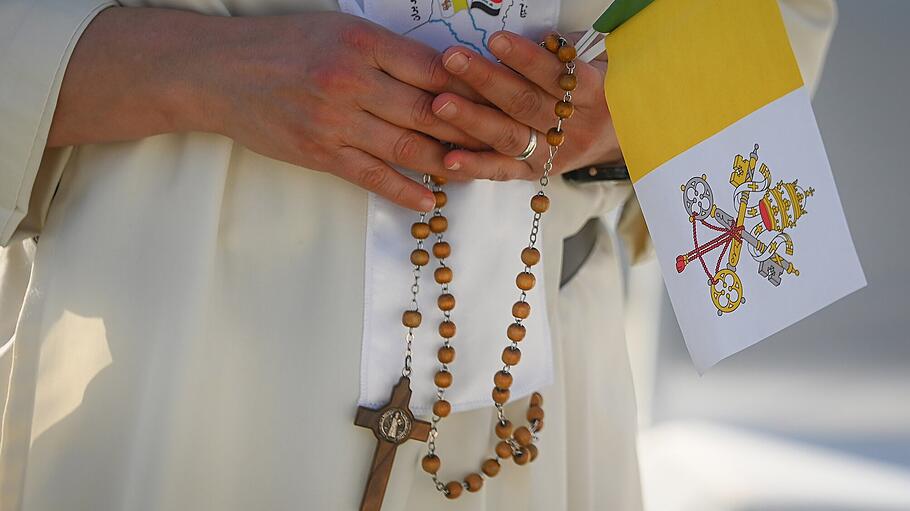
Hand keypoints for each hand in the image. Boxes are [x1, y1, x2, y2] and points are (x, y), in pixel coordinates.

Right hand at [200, 12, 496, 209]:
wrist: (217, 71)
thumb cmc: (281, 46)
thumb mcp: (336, 30)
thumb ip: (386, 52)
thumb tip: (441, 74)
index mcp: (362, 41)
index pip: (434, 69)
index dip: (473, 90)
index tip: (501, 103)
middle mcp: (352, 79)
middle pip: (430, 110)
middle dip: (475, 130)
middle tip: (507, 144)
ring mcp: (336, 120)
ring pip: (408, 146)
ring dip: (448, 163)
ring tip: (478, 173)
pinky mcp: (320, 152)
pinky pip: (373, 177)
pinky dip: (404, 191)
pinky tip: (429, 201)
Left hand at [430, 31, 621, 180]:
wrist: (621, 138)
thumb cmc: (600, 92)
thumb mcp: (599, 64)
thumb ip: (566, 53)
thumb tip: (534, 37)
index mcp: (594, 95)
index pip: (555, 75)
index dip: (525, 58)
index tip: (495, 40)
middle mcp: (574, 129)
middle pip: (525, 105)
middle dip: (486, 80)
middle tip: (453, 60)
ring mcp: (553, 155)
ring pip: (509, 138)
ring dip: (472, 120)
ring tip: (441, 103)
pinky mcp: (534, 174)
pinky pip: (502, 171)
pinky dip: (474, 166)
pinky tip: (449, 158)